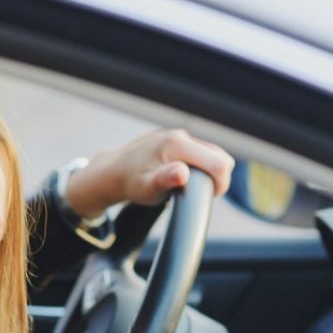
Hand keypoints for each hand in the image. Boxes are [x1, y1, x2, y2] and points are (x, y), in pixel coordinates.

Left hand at [65, 129, 235, 218]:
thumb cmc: (130, 183)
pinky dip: (199, 166)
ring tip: (187, 186)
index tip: (206, 197)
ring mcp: (178, 135)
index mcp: (177, 144)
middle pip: (220, 157)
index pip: (220, 163)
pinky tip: (182, 176)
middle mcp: (180, 135)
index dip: (219, 184)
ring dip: (208, 172)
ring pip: (212, 154)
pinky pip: (201, 152)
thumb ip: (165, 180)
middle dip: (215, 178)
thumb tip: (182, 173)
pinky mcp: (176, 138)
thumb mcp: (146, 188)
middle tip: (196, 193)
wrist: (111, 171)